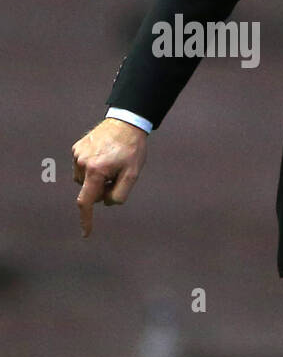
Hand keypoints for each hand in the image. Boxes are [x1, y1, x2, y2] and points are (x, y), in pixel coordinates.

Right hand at [72, 118, 148, 236]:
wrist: (126, 122)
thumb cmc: (132, 150)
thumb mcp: (133, 174)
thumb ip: (119, 193)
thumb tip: (106, 202)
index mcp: (96, 171)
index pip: (87, 201)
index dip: (86, 219)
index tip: (86, 234)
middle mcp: (82, 163)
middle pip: (89, 190)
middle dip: (101, 189)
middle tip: (118, 176)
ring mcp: (77, 155)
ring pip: (84, 180)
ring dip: (96, 178)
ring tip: (112, 163)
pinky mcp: (76, 148)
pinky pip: (82, 167)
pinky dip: (92, 167)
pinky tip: (105, 156)